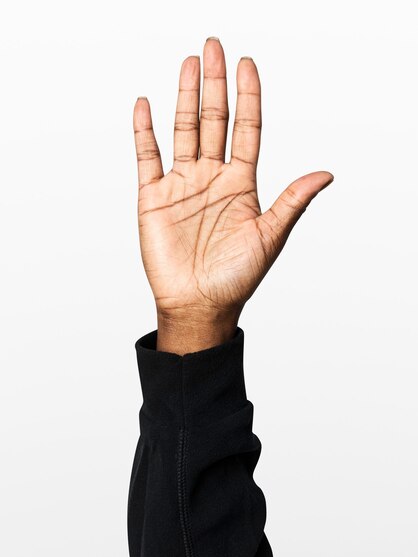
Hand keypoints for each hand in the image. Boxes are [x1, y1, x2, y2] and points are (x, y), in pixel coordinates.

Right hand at [134, 38, 332, 352]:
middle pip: (215, 120)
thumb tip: (326, 172)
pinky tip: (146, 105)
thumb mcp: (270, 236)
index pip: (246, 130)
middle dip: (215, 84)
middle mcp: (212, 178)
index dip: (248, 97)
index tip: (248, 64)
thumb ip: (293, 201)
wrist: (199, 304)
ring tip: (189, 64)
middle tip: (214, 46)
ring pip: (184, 131)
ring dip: (185, 97)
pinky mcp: (153, 197)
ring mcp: (182, 184)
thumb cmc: (236, 277)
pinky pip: (147, 157)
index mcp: (242, 184)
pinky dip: (144, 131)